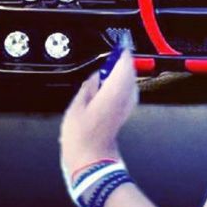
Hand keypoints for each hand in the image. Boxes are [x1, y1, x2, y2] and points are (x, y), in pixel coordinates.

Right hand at [59, 48, 137, 181]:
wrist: (93, 160)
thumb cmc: (81, 136)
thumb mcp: (76, 107)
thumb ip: (88, 86)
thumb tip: (95, 75)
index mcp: (114, 90)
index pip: (125, 63)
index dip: (122, 52)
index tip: (117, 45)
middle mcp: (126, 96)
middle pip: (130, 70)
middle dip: (121, 63)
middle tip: (107, 60)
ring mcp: (128, 105)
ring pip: (130, 80)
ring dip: (120, 74)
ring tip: (104, 75)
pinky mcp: (126, 112)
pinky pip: (128, 91)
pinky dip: (121, 85)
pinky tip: (108, 89)